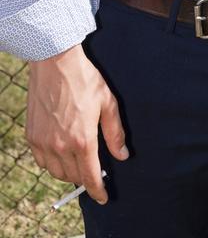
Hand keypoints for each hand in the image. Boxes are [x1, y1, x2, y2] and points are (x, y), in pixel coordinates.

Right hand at [27, 44, 128, 202]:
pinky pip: (42, 161)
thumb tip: (122, 155)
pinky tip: (61, 151)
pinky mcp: (32, 136)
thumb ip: (115, 133)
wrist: (56, 63)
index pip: (90, 176)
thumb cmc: (85, 80)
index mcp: (82, 140)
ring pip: (56, 172)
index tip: (103, 197)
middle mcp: (61, 146)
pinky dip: (52, 162)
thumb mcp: (107, 103)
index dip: (97, 191)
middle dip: (85, 177)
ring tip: (78, 159)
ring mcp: (44, 142)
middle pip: (73, 176)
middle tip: (93, 169)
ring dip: (68, 171)